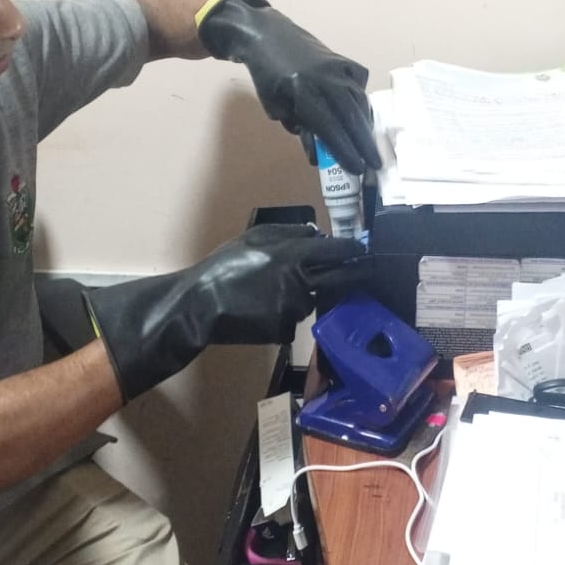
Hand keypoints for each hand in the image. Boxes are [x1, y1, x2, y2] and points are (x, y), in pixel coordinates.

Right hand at [85, 224, 370, 400]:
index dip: (353, 250)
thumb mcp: (253, 237)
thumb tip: (317, 233)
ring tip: (273, 291)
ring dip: (305, 295)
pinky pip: (293, 320)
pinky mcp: (285, 331)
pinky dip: (285, 315)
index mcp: (292, 256)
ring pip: (311, 300)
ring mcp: (294, 310)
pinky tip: (264, 310)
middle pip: (339, 279)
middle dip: (355, 274)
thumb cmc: (223, 267)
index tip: (362, 250)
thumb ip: (288, 233)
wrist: (200, 305)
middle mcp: (300, 283)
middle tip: (364, 271)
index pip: (336, 251)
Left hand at [197, 0, 380, 175]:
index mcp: (302, 91)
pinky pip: (358, 85)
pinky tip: (359, 114)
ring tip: (369, 146)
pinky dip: (361, 101)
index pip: (329, 127)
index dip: (345, 150)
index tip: (358, 169)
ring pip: (359, 101)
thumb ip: (300, 129)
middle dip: (364, 143)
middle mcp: (325, 78)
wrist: (267, 36)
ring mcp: (338, 67)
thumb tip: (319, 154)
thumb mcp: (277, 108)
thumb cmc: (268, 77)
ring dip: (365, 126)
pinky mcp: (345, 60)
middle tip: (375, 163)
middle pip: (351, 115)